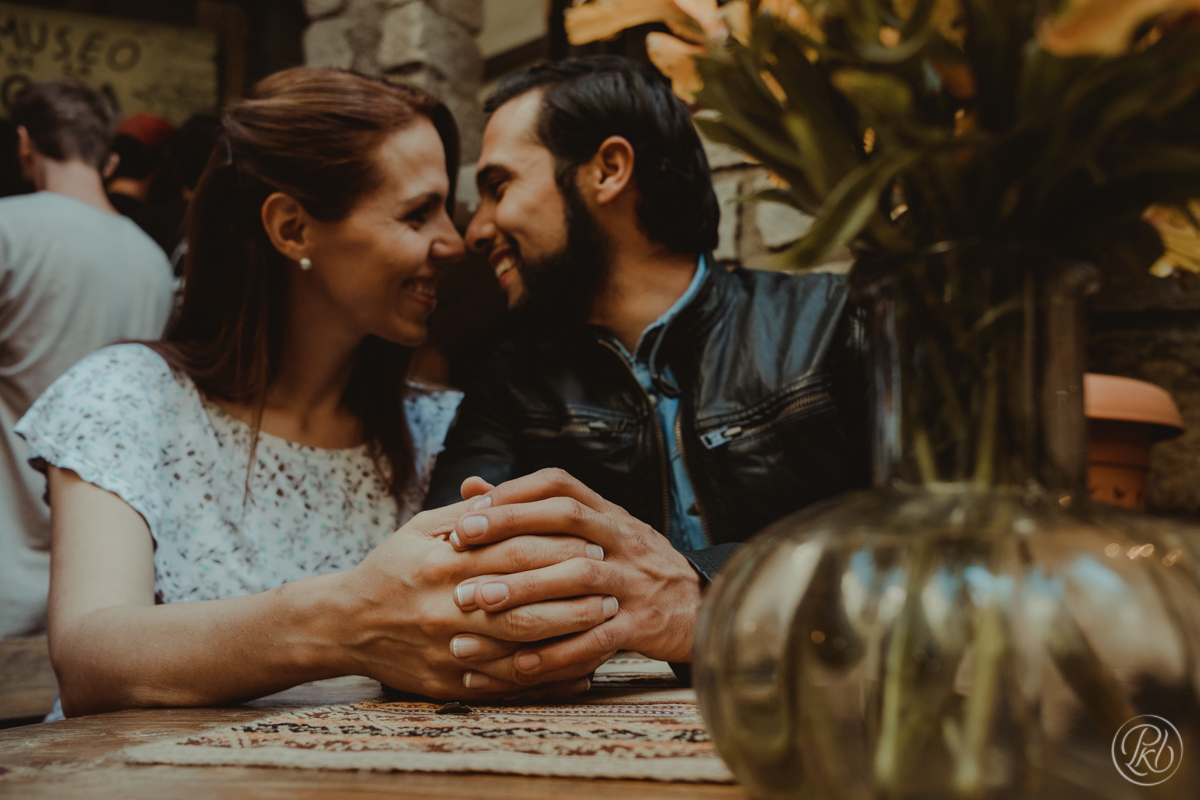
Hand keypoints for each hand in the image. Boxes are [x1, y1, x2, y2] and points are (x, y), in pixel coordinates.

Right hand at [336, 497, 610, 699]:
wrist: (343, 625)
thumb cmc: (390, 567)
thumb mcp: (421, 529)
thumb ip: (468, 514)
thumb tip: (514, 494)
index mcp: (442, 564)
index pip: (514, 553)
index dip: (559, 549)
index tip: (592, 543)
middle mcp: (444, 610)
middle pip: (524, 605)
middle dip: (574, 596)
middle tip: (611, 586)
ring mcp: (446, 652)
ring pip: (520, 651)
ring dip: (570, 640)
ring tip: (606, 625)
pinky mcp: (448, 684)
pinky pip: (508, 687)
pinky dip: (549, 680)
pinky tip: (582, 671)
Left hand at [446, 468, 701, 684]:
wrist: (698, 604)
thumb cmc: (628, 564)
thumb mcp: (593, 528)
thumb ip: (532, 509)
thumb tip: (470, 486)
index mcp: (608, 513)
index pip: (560, 486)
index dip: (514, 494)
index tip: (468, 513)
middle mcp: (623, 540)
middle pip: (567, 522)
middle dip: (510, 531)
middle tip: (458, 548)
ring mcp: (635, 582)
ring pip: (580, 577)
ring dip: (526, 588)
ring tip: (477, 600)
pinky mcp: (643, 626)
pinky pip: (598, 639)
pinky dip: (557, 652)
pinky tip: (517, 663)